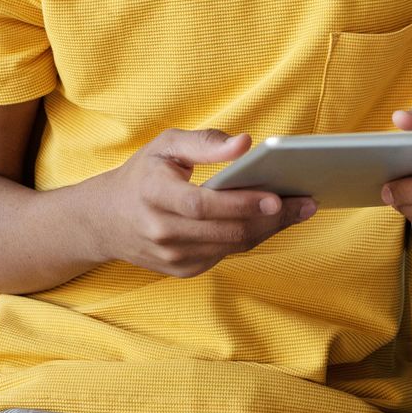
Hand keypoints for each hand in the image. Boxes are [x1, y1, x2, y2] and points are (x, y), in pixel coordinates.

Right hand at [87, 129, 316, 278]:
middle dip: (271, 219)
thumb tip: (246, 144)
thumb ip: (205, 142)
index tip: (278, 196)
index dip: (242, 203)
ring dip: (268, 230)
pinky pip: (225, 255)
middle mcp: (161, 231)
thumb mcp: (165, 145)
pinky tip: (270, 222)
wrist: (105, 219)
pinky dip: (250, 239)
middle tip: (306, 202)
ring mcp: (171, 256)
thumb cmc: (143, 174)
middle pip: (226, 231)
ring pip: (231, 246)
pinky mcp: (181, 270)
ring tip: (299, 210)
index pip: (204, 204)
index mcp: (154, 194)